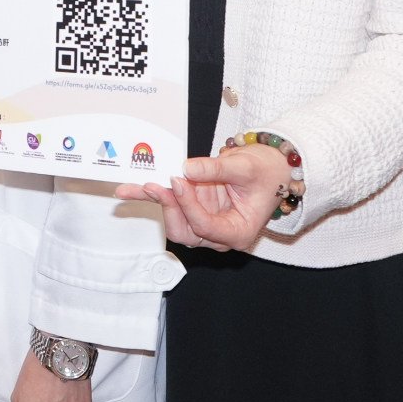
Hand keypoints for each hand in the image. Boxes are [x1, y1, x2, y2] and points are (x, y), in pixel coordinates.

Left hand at [125, 141, 294, 251]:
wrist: (272, 168)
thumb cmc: (267, 172)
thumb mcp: (245, 167)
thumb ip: (216, 169)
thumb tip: (186, 169)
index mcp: (237, 232)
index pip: (206, 226)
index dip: (189, 205)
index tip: (178, 181)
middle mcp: (219, 234)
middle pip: (185, 231)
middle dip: (169, 208)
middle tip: (154, 185)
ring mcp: (205, 222)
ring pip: (174, 222)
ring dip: (157, 203)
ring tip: (140, 185)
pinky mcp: (195, 208)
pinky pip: (171, 206)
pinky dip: (154, 196)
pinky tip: (131, 190)